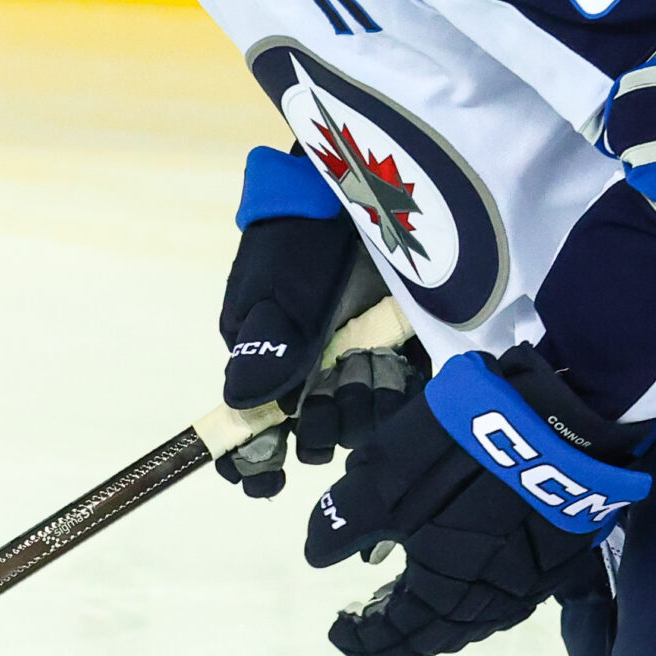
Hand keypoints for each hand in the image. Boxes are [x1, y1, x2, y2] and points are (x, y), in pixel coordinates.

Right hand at [214, 153, 418, 494]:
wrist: (369, 176)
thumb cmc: (304, 226)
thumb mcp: (277, 276)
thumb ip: (265, 336)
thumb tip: (241, 401)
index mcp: (266, 358)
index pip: (249, 426)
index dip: (251, 459)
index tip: (262, 479)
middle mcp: (314, 371)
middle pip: (310, 431)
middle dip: (316, 433)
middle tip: (324, 411)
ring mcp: (365, 362)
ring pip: (361, 420)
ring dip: (362, 416)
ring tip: (367, 381)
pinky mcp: (414, 351)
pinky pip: (412, 396)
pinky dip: (409, 400)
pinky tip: (408, 386)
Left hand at [305, 346, 651, 655]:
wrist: (562, 421)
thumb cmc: (461, 453)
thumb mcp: (382, 478)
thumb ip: (344, 520)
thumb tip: (316, 556)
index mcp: (442, 595)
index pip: (394, 638)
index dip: (361, 638)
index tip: (337, 626)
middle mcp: (489, 604)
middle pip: (436, 637)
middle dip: (397, 632)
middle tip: (368, 612)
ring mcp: (529, 583)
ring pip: (474, 619)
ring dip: (436, 615)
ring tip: (408, 594)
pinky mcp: (556, 554)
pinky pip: (505, 595)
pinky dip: (473, 593)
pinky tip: (462, 569)